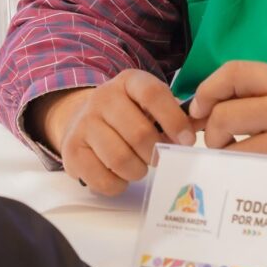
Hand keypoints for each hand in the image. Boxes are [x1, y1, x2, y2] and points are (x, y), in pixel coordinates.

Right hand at [31, 70, 195, 195]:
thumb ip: (174, 115)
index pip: (153, 95)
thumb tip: (194, 134)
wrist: (82, 119)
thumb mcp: (148, 104)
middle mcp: (102, 97)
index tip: (187, 141)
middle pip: (139, 133)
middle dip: (156, 153)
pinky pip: (103, 179)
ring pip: (121, 159)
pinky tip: (120, 175)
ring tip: (138, 166)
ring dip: (138, 170)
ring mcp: (83, 123)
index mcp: (128, 82)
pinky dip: (118, 184)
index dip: (174, 120)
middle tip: (158, 158)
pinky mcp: (71, 150)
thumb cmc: (127, 115)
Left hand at [187, 61, 266, 165]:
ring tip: (238, 156)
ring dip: (224, 155)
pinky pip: (245, 169)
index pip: (235, 72)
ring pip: (231, 147)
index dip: (207, 90)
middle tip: (220, 142)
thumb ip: (245, 97)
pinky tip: (250, 170)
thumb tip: (191, 114)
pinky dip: (237, 171)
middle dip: (212, 131)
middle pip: (224, 114)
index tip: (198, 110)